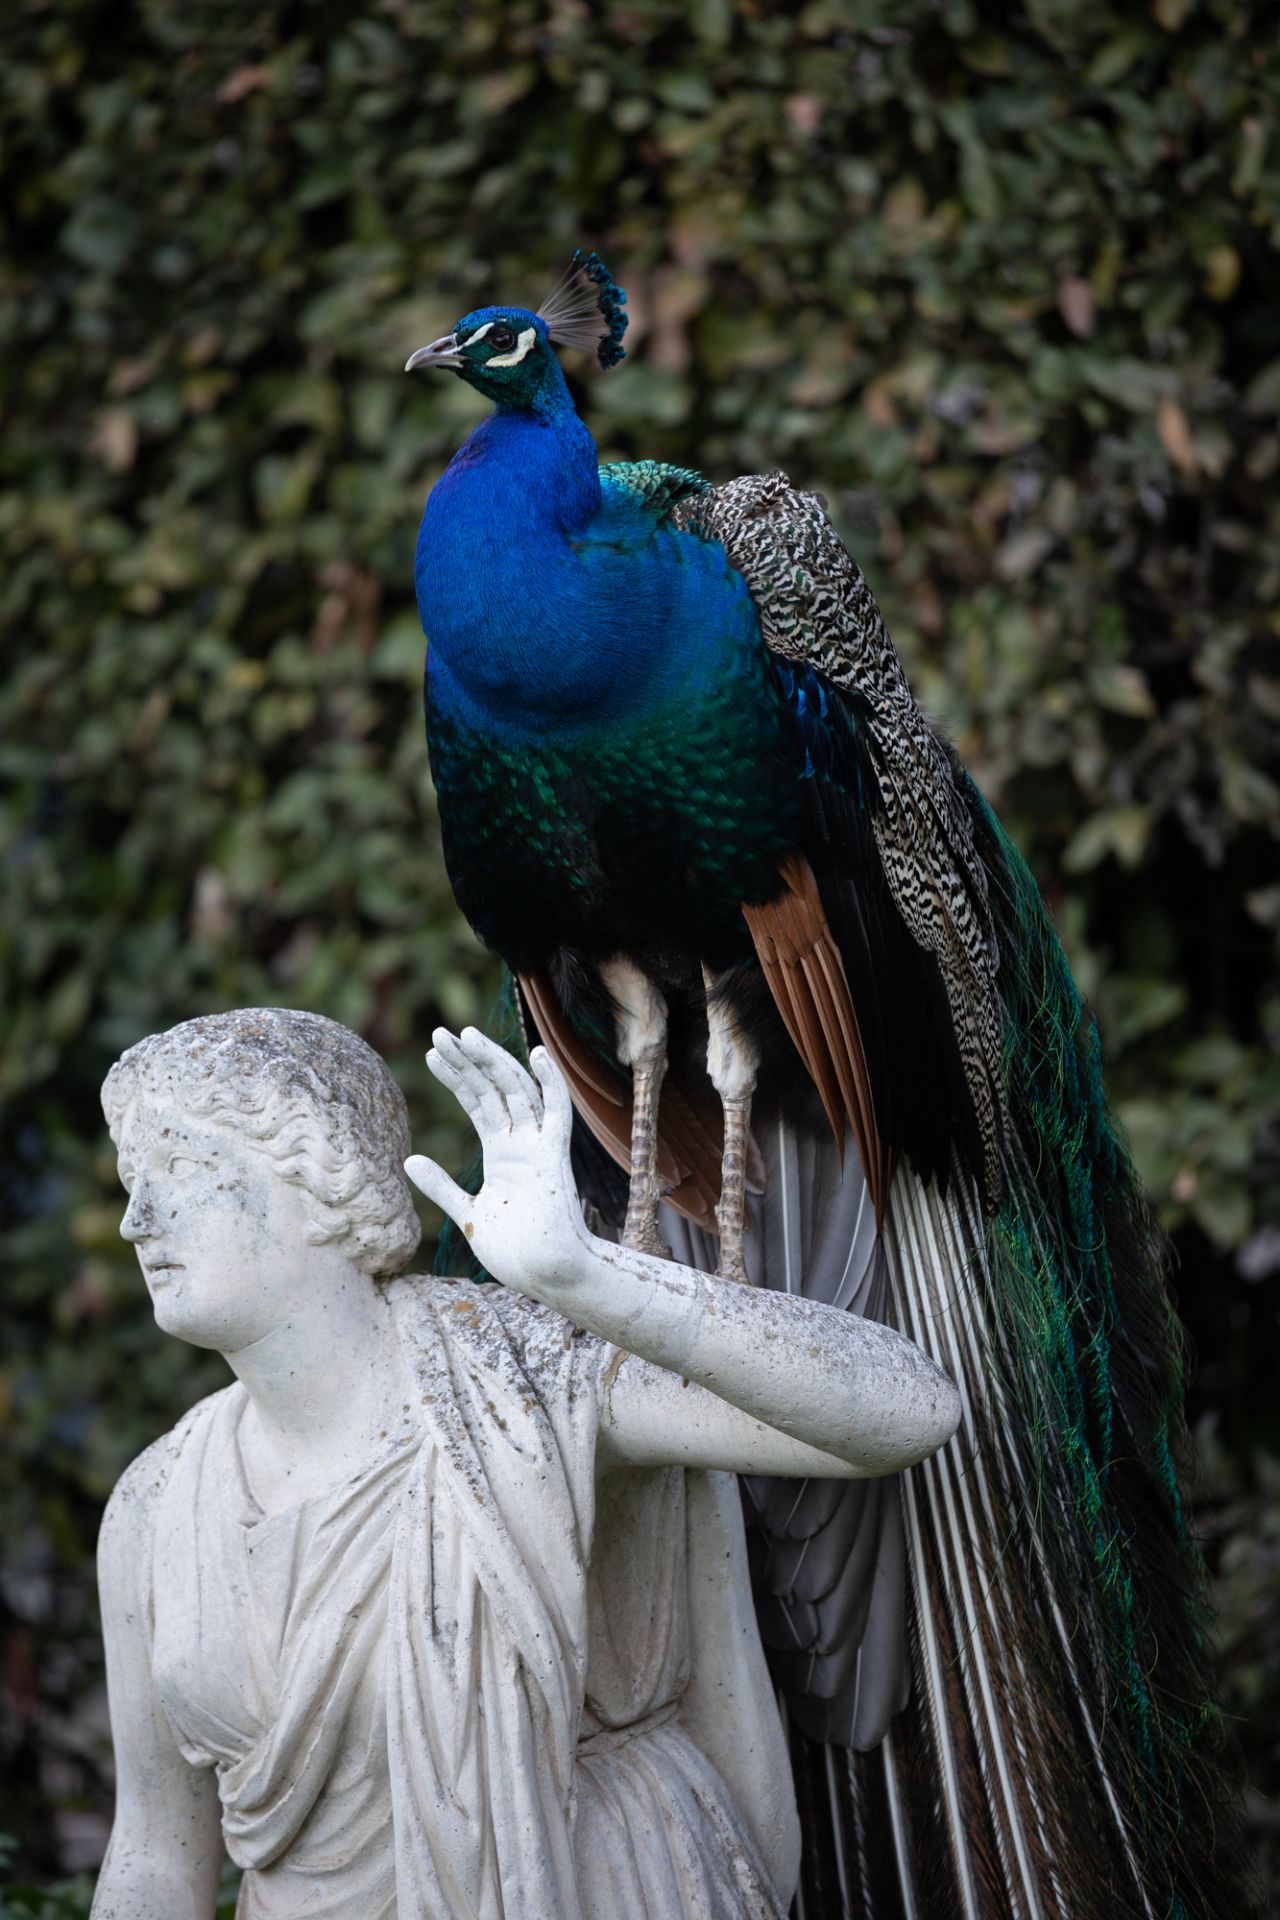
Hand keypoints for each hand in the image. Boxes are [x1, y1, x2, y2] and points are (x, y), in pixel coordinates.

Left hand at [404, 1027, 589, 1301]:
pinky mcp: (555, 1158)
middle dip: (467, 1061)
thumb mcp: (467, 1215)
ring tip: (463, 1036)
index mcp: (503, 1155)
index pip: (479, 1103)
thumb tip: (410, 1159)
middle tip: (440, 1033)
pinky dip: (551, 1082)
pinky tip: (536, 1054)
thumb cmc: (514, 1253)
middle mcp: (521, 1144)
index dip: (457, 1077)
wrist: (545, 1278)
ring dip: (491, 1062)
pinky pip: (558, 1112)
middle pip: (493, 1090)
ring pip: (516, 1091)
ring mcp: (538, 1148)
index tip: (433, 1054)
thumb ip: (441, 1186)